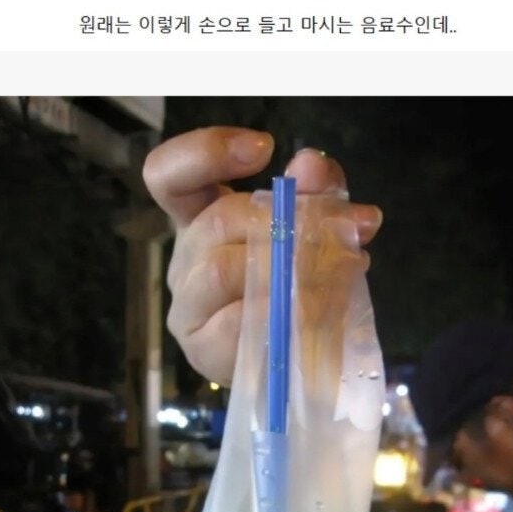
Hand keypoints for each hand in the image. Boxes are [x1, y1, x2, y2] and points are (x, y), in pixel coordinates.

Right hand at [143, 126, 380, 387]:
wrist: (294, 363)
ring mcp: (188, 307)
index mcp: (200, 217)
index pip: (168, 174)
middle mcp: (185, 259)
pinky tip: (322, 308)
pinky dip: (283, 311)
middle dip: (284, 218)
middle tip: (344, 226)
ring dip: (286, 265)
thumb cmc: (296, 288)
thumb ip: (315, 192)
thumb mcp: (313, 229)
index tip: (265, 148)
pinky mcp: (203, 350)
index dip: (205, 152)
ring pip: (220, 270)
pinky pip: (236, 323)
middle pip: (215, 220)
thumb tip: (313, 164)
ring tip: (341, 268)